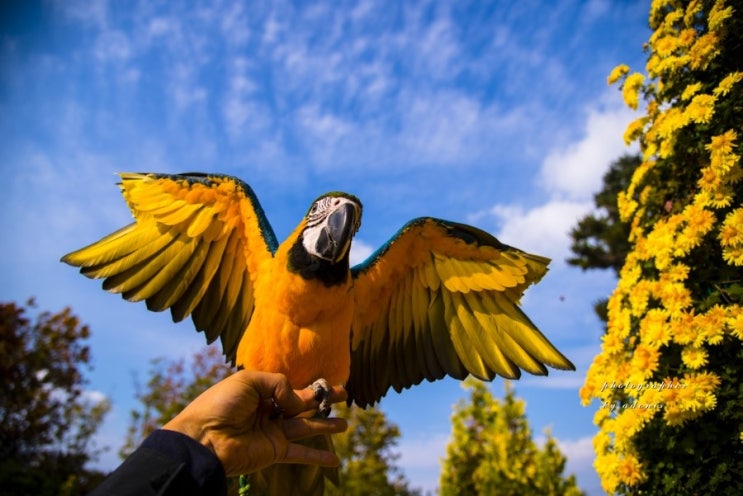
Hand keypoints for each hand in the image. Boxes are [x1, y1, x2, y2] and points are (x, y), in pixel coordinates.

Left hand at [163, 370, 347, 475]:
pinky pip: (300, 453)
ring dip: (326, 426)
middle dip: (323, 400)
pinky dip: (317, 458)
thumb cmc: (220, 405)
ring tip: (346, 424)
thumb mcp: (249, 381)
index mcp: (260, 391)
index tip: (326, 383)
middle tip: (344, 394)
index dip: (308, 385)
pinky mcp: (274, 451)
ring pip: (306, 427)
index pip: (289, 387)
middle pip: (302, 405)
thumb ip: (279, 384)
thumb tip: (299, 403)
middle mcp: (268, 411)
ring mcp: (272, 432)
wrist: (203, 439)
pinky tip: (334, 461)